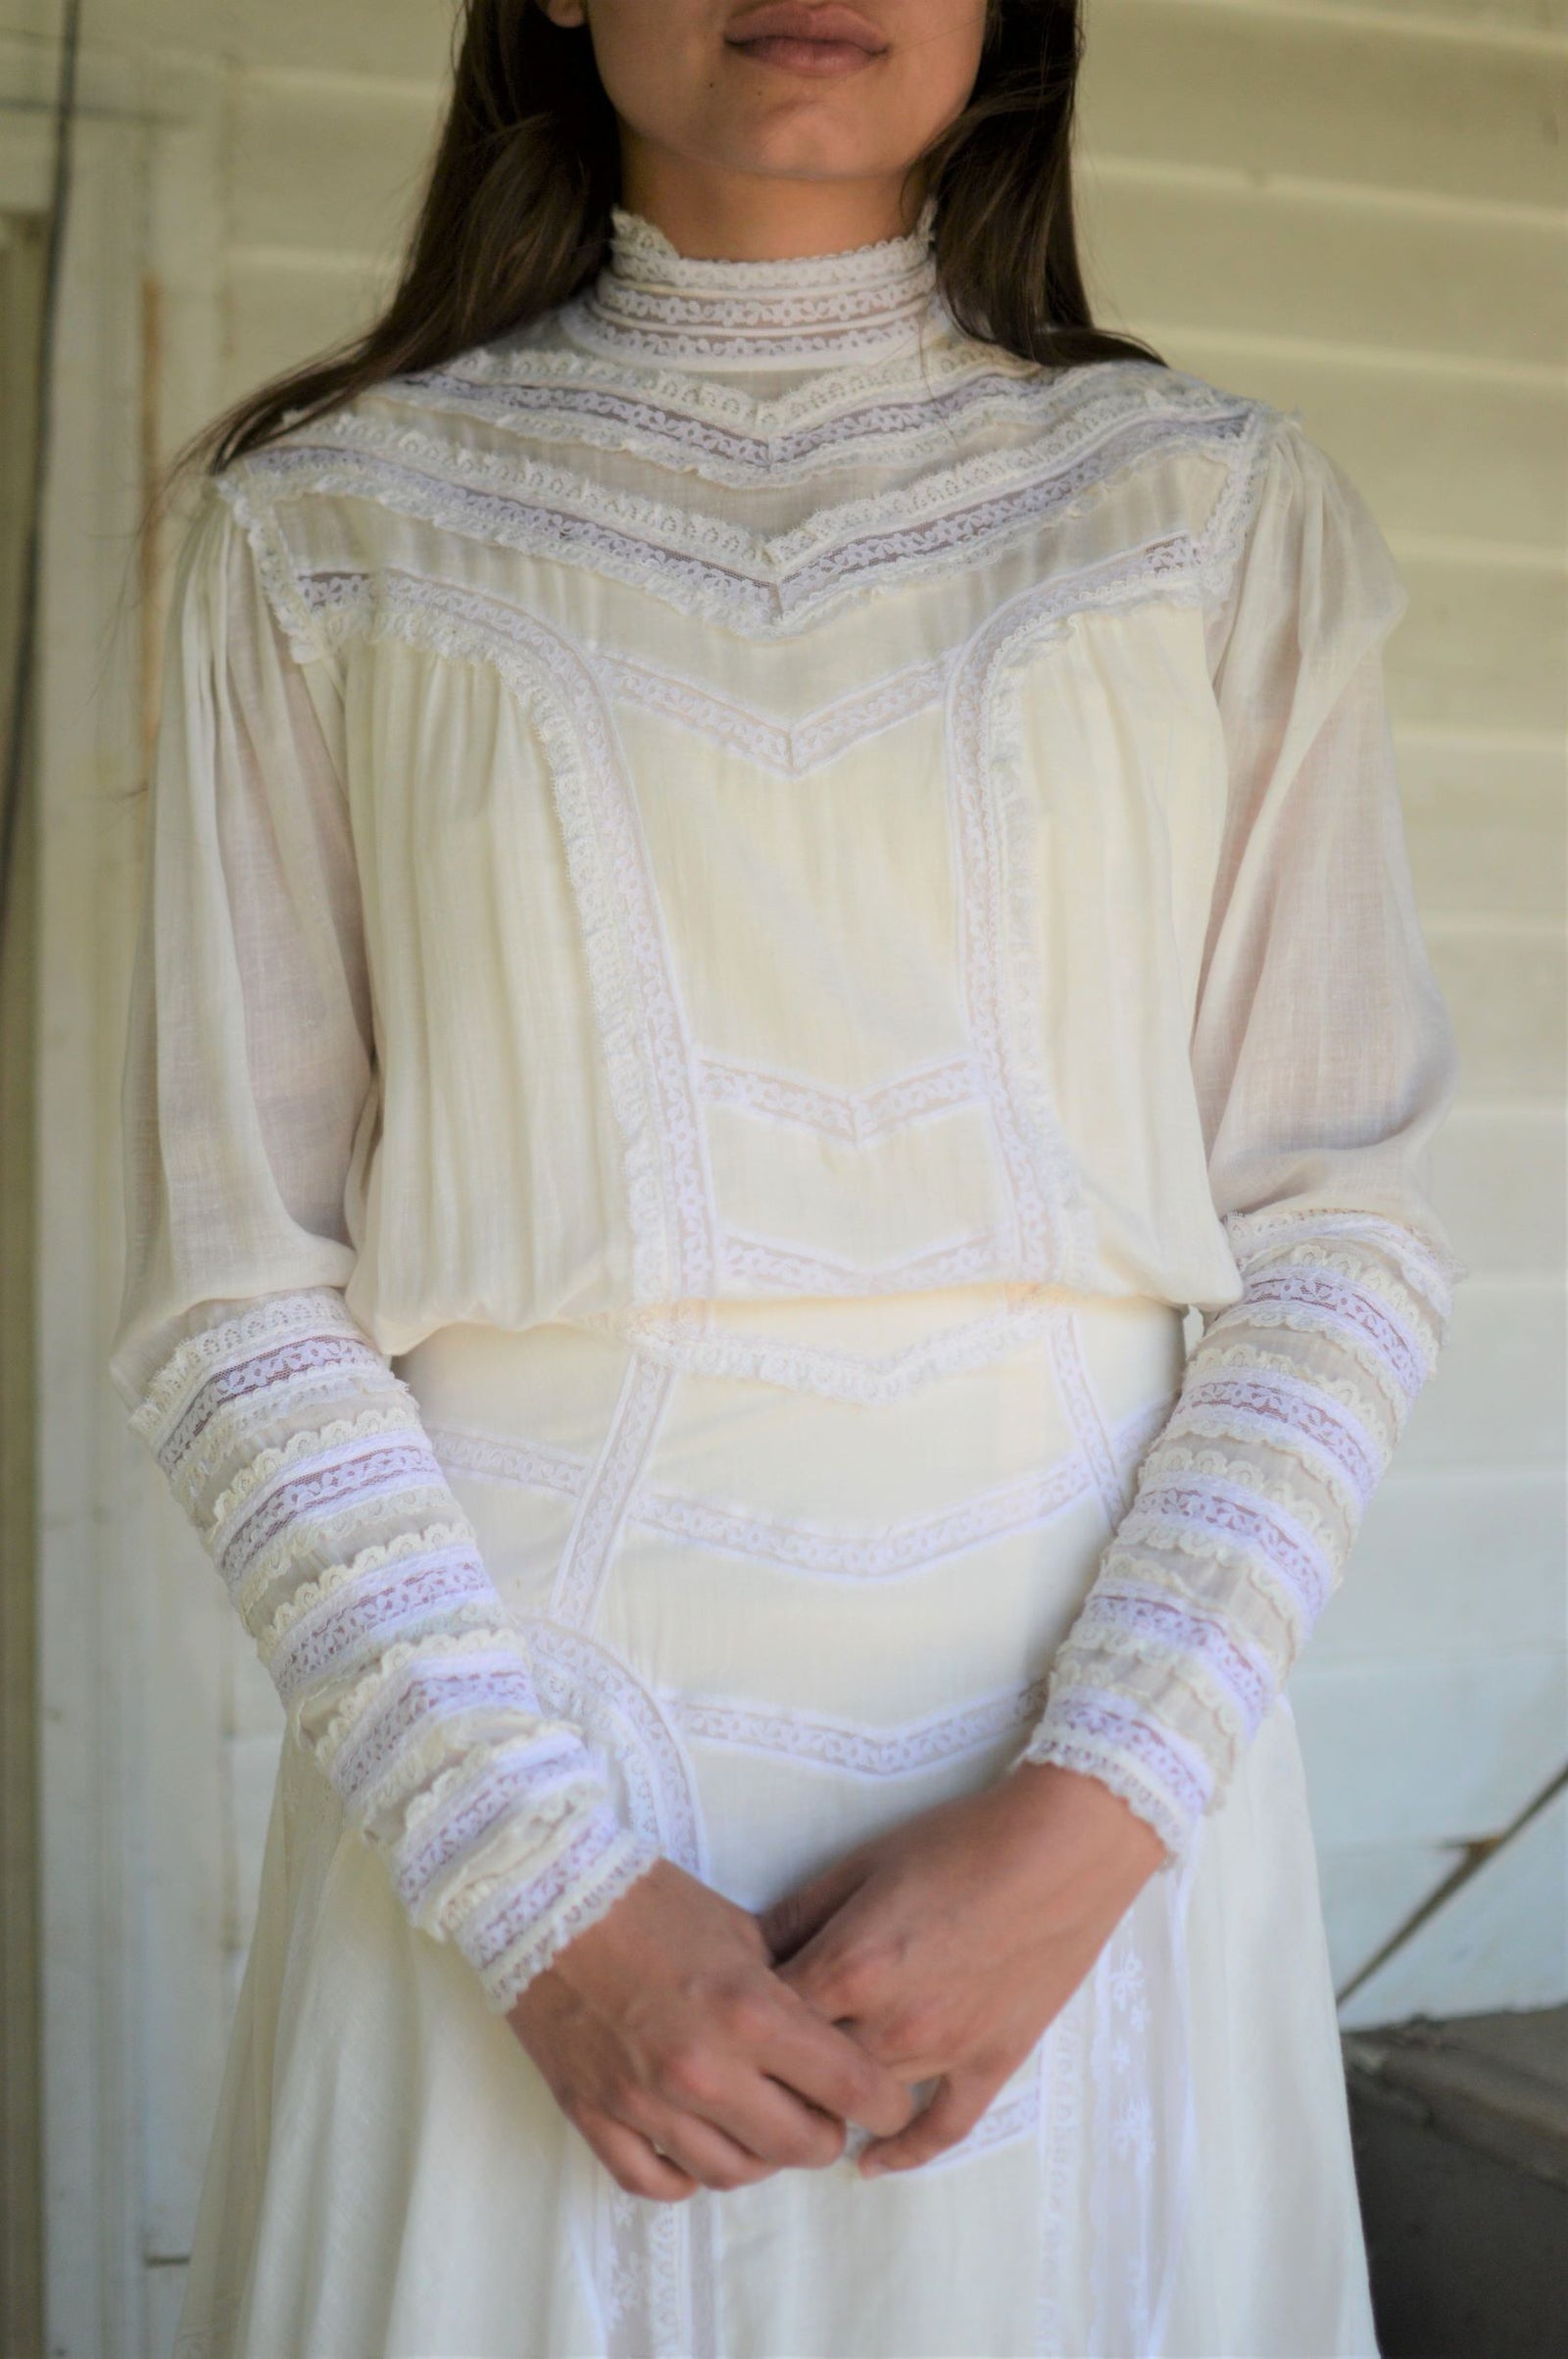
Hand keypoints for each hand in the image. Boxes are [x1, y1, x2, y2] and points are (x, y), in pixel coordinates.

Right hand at [505, 1857, 918, 2200]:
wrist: (543, 1897)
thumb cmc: (646, 1900)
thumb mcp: (737, 1928)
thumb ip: (786, 1988)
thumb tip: (827, 2032)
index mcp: (748, 2011)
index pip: (850, 2086)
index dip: (885, 2101)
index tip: (889, 2100)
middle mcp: (703, 2069)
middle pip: (800, 2146)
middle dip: (825, 2131)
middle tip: (823, 2109)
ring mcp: (645, 2101)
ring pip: (732, 2174)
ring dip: (759, 2156)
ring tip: (760, 2125)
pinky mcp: (595, 2116)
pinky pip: (655, 2183)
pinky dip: (685, 2174)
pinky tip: (697, 2145)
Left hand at [755, 1762, 1167, 2178]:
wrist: (1062, 1848)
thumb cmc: (959, 1841)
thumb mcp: (861, 1862)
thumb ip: (799, 1913)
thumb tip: (746, 1954)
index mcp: (849, 1966)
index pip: (768, 2021)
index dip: (743, 2017)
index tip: (732, 2012)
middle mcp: (889, 2023)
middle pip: (808, 2072)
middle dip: (780, 2064)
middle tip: (761, 2055)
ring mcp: (943, 2052)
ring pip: (865, 2101)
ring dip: (832, 2098)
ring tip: (802, 2091)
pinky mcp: (991, 2064)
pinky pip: (942, 2129)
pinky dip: (903, 2151)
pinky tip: (870, 2161)